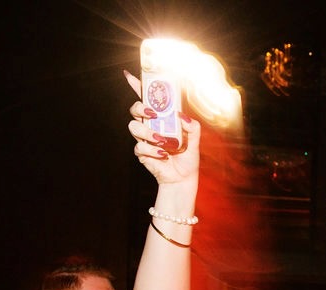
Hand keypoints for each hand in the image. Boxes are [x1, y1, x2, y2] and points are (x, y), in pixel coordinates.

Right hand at [124, 71, 199, 186]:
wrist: (182, 178)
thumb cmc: (187, 158)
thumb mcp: (195, 140)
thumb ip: (192, 127)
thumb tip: (182, 117)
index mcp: (162, 118)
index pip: (147, 99)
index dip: (137, 86)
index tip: (130, 76)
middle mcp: (150, 126)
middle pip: (135, 109)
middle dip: (140, 108)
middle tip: (153, 114)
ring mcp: (144, 139)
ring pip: (134, 127)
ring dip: (147, 132)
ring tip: (161, 140)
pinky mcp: (142, 153)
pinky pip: (140, 147)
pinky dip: (152, 150)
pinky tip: (163, 154)